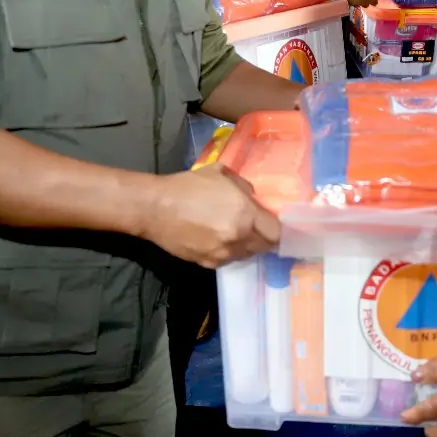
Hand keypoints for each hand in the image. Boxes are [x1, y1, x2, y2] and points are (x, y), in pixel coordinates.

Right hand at [141, 164, 279, 267]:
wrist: (155, 208)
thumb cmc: (188, 186)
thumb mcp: (221, 173)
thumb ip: (244, 187)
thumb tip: (253, 198)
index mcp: (245, 214)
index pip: (276, 232)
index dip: (280, 230)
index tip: (279, 226)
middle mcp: (238, 237)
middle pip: (264, 246)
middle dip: (265, 238)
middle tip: (259, 228)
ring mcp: (222, 253)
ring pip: (246, 254)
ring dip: (247, 245)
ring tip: (236, 232)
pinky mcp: (208, 263)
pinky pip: (228, 260)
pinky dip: (229, 251)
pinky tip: (219, 239)